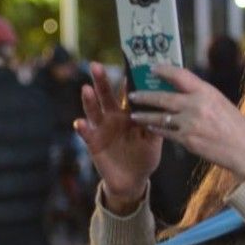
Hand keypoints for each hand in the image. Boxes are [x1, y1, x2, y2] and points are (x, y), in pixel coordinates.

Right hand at [74, 63, 160, 213]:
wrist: (132, 180)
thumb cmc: (144, 157)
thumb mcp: (154, 141)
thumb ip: (156, 125)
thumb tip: (164, 109)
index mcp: (129, 113)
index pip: (127, 93)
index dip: (126, 79)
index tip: (127, 63)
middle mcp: (113, 116)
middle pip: (106, 95)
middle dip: (101, 81)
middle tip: (95, 65)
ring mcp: (101, 128)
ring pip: (94, 111)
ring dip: (89, 100)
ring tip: (86, 89)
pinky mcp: (93, 142)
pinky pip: (87, 134)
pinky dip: (83, 128)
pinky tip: (80, 122)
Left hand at [129, 65, 244, 180]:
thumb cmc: (235, 125)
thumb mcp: (220, 102)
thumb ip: (200, 95)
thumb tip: (181, 89)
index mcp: (206, 92)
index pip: (180, 75)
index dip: (163, 70)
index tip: (152, 68)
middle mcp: (196, 105)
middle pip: (163, 97)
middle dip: (144, 95)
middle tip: (132, 94)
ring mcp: (190, 123)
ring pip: (159, 116)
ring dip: (144, 115)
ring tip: (134, 114)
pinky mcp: (187, 140)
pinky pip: (165, 132)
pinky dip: (156, 128)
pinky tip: (150, 126)